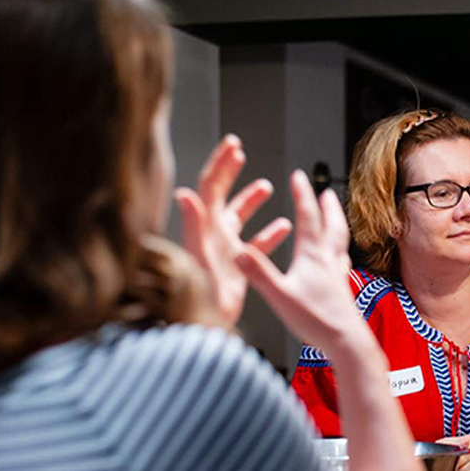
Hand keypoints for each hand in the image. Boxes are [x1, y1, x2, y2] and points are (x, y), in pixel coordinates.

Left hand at [174, 135, 291, 325]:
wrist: (205, 325)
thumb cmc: (199, 296)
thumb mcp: (197, 257)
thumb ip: (192, 225)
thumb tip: (185, 193)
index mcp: (205, 228)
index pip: (211, 187)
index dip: (221, 164)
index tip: (233, 145)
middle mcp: (213, 234)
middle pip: (222, 195)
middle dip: (231, 171)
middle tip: (240, 151)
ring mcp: (225, 249)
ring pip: (240, 218)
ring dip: (251, 201)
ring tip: (265, 187)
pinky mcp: (238, 266)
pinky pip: (256, 246)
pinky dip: (269, 236)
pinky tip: (283, 228)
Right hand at [234, 170, 371, 354]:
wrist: (348, 343)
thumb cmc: (317, 321)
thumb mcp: (280, 296)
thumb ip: (258, 273)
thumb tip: (237, 251)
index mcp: (313, 256)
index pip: (308, 217)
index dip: (303, 194)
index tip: (299, 175)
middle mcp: (329, 261)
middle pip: (331, 225)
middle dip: (327, 206)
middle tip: (327, 192)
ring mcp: (338, 275)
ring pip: (340, 242)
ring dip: (337, 225)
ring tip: (336, 218)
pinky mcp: (344, 291)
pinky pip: (342, 263)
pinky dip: (340, 253)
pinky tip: (338, 259)